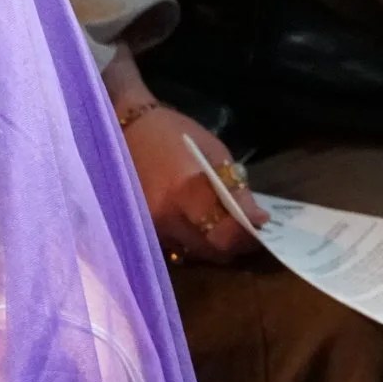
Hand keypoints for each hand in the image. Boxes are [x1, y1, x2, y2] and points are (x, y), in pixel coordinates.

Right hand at [105, 56, 265, 262]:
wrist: (121, 128)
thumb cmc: (172, 133)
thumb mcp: (213, 152)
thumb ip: (235, 189)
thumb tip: (257, 219)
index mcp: (185, 192)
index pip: (224, 235)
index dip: (247, 236)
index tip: (260, 227)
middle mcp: (165, 218)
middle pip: (210, 251)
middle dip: (233, 244)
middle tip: (245, 228)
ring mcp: (150, 228)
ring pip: (193, 253)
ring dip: (212, 244)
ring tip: (221, 223)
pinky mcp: (141, 231)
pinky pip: (175, 246)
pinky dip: (191, 239)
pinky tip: (196, 222)